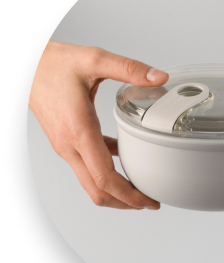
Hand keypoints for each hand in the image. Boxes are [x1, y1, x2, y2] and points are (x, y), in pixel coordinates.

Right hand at [29, 40, 168, 209]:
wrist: (26, 66)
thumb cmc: (54, 64)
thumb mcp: (95, 59)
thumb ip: (129, 69)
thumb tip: (159, 77)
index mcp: (79, 130)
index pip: (105, 178)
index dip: (129, 195)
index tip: (149, 201)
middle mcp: (70, 145)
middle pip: (98, 191)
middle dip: (126, 202)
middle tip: (150, 202)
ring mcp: (67, 147)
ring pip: (92, 184)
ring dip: (117, 192)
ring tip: (140, 189)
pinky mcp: (67, 143)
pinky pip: (88, 167)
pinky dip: (107, 172)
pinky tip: (124, 161)